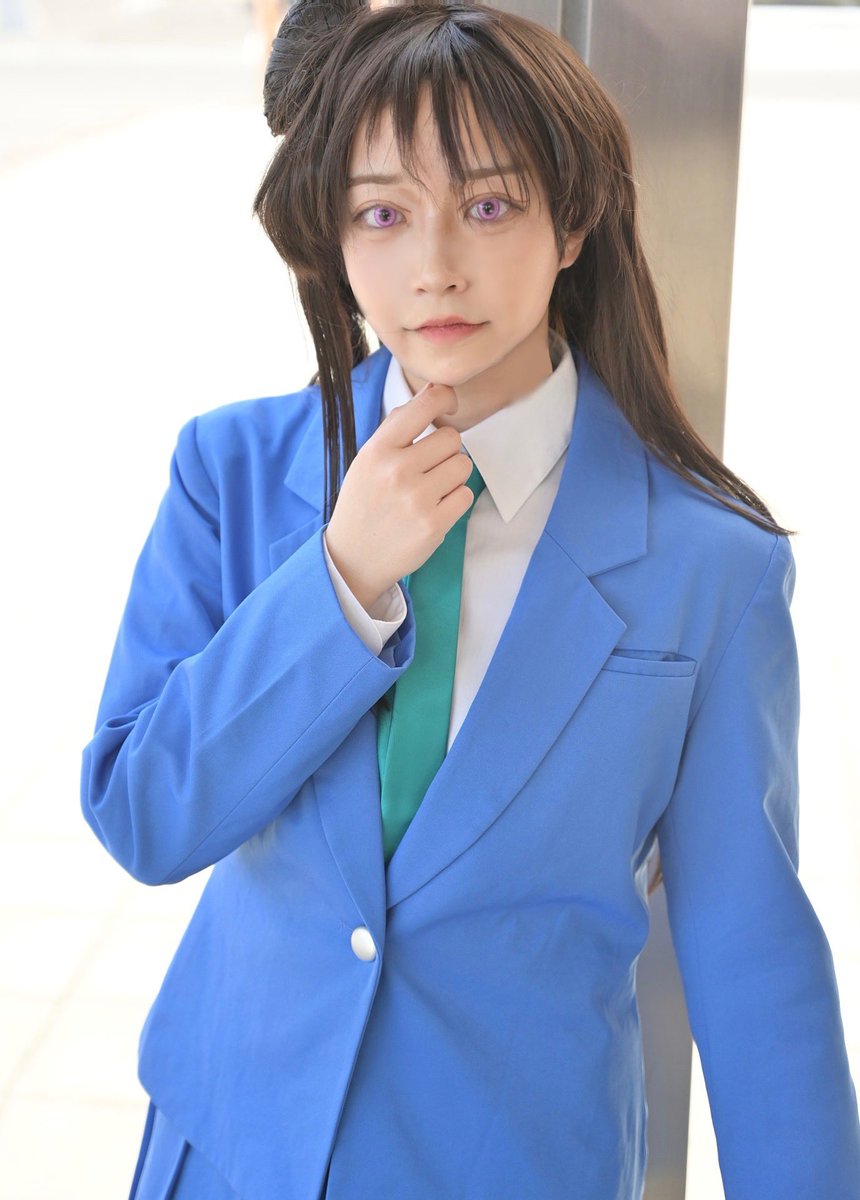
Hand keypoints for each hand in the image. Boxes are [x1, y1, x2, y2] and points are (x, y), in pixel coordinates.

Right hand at [325, 382, 474, 609]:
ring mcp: (416, 499)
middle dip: (446, 451)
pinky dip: (455, 501)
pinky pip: (465, 495)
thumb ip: (399, 426)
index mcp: (378, 450)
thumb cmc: (365, 502)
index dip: (444, 398)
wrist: (354, 557)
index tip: (448, 405)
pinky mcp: (433, 525)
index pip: (423, 406)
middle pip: (452, 438)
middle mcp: (396, 471)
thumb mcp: (368, 459)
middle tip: (429, 468)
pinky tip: (435, 509)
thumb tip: (435, 390)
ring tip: (432, 489)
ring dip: (453, 475)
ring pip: (463, 465)